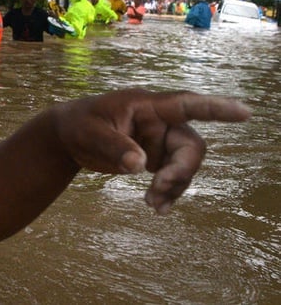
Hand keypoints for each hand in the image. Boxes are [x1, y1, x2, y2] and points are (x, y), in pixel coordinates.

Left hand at [49, 89, 249, 213]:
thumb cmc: (77, 126)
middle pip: (190, 146)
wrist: (67, 138)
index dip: (216, 108)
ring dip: (174, 186)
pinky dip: (168, 192)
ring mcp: (159, 140)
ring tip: (152, 204)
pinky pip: (173, 176)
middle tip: (160, 188)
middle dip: (182, 170)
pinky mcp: (156, 156)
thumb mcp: (90, 135)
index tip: (244, 112)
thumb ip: (115, 147)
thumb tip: (141, 165)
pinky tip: (157, 208)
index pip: (186, 104)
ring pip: (184, 165)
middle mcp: (159, 121)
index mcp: (145, 105)